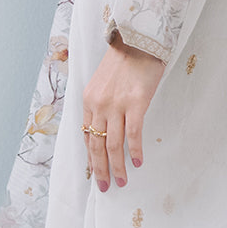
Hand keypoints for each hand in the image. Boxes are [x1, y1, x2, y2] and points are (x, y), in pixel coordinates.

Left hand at [82, 34, 164, 190]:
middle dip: (100, 168)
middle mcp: (99, 104)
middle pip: (96, 144)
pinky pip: (132, 134)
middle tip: (105, 186)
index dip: (91, 156)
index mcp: (89, 100)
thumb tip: (106, 126)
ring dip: (116, 166)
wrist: (140, 40)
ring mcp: (116, 105)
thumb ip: (102, 103)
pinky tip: (137, 162)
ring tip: (121, 181)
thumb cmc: (125, 60)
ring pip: (112, 144)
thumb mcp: (103, 82)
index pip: (86, 135)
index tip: (95, 172)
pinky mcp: (136, 103)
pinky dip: (134, 151)